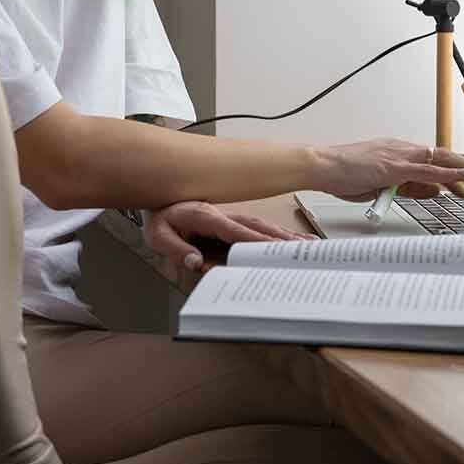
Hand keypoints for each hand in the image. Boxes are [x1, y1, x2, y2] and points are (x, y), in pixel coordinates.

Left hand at [142, 200, 314, 271]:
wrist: (156, 201)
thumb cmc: (158, 219)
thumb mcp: (158, 236)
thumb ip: (176, 249)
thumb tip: (195, 262)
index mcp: (204, 216)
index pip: (234, 231)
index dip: (254, 241)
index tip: (273, 250)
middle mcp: (221, 214)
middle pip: (256, 226)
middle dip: (278, 239)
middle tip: (301, 251)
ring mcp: (228, 216)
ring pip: (261, 226)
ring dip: (283, 236)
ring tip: (307, 246)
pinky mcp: (231, 221)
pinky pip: (257, 228)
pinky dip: (276, 234)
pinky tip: (292, 240)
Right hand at [316, 138, 463, 201]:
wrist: (322, 166)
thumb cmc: (343, 174)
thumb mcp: (381, 184)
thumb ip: (407, 187)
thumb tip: (432, 192)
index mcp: (398, 152)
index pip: (435, 159)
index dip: (458, 168)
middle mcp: (402, 149)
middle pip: (445, 157)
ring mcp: (399, 156)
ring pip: (441, 161)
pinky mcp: (394, 166)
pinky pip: (427, 170)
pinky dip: (448, 173)